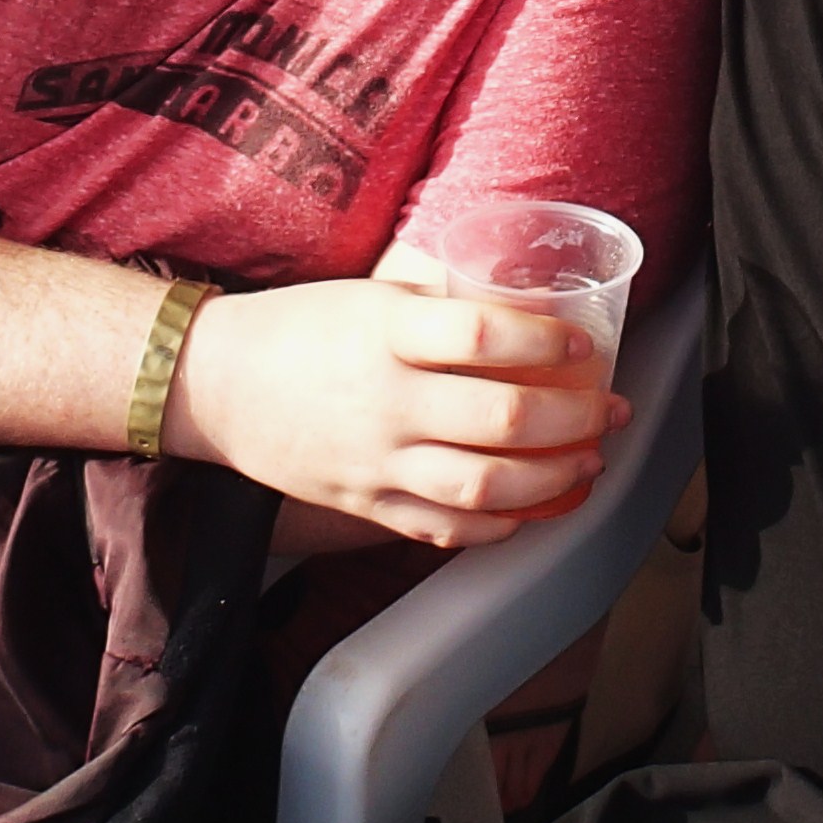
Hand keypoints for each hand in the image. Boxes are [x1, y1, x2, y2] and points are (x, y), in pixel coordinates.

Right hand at [160, 277, 625, 548]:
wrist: (212, 384)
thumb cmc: (296, 328)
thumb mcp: (368, 293)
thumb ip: (435, 300)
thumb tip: (514, 294)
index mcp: (386, 333)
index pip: (481, 335)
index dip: (544, 341)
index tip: (581, 343)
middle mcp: (385, 400)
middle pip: (502, 420)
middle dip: (575, 419)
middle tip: (610, 409)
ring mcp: (374, 460)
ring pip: (484, 487)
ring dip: (553, 479)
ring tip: (587, 462)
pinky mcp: (362, 503)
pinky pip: (442, 529)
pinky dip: (496, 526)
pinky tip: (528, 510)